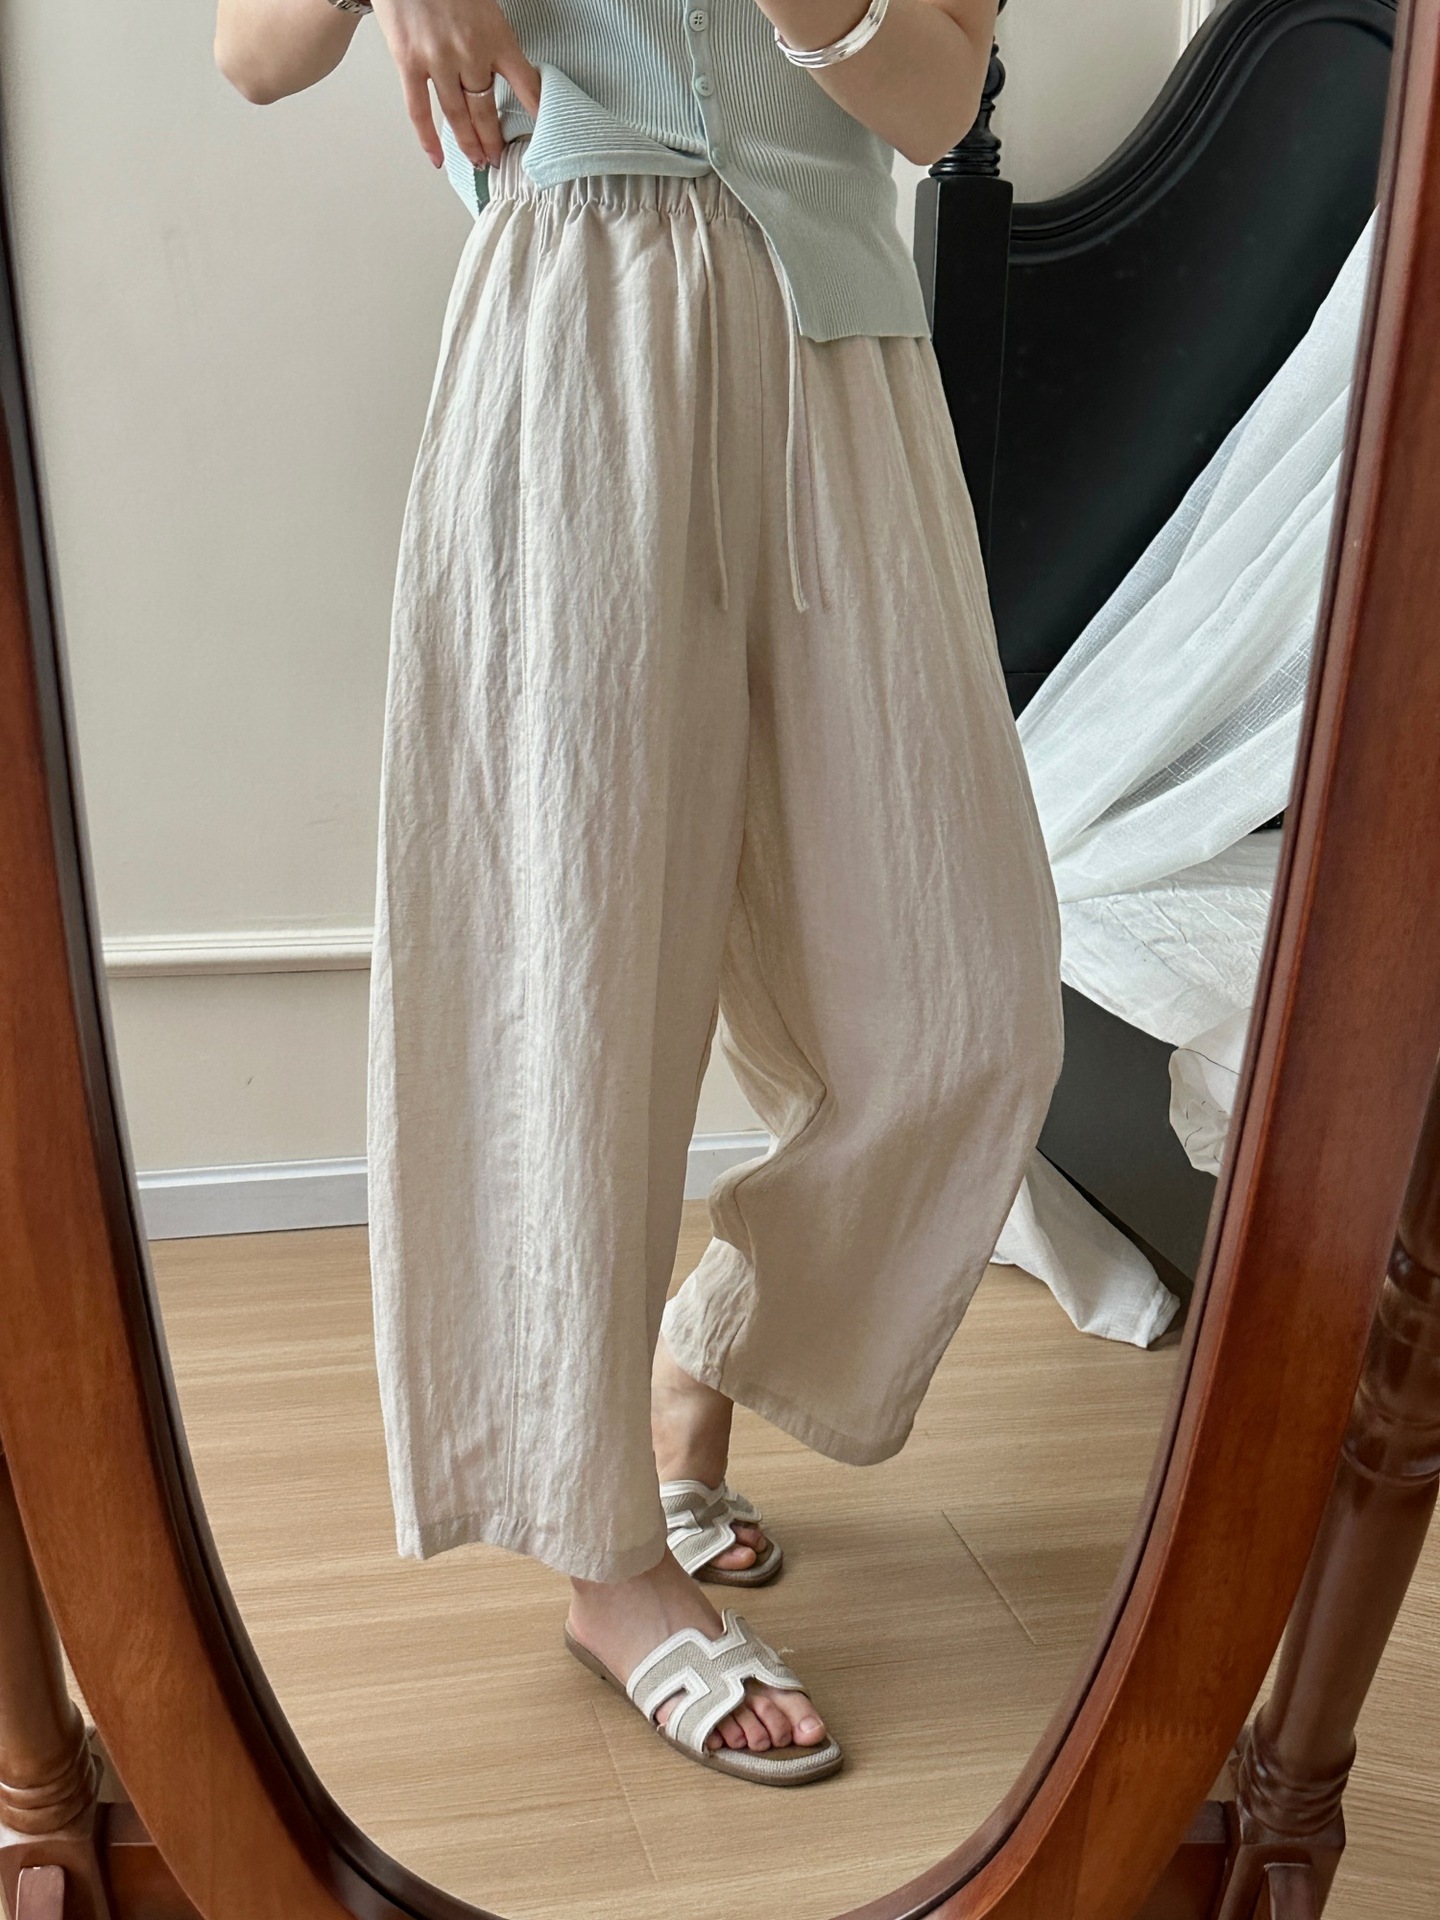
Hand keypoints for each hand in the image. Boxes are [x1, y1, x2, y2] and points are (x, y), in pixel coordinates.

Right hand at [369, 0, 540, 170]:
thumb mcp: (483, 2)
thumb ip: (491, 32)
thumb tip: (496, 59)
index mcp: (496, 35)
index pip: (526, 84)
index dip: (536, 112)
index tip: (544, 133)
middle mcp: (470, 52)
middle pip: (487, 109)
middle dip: (494, 140)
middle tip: (499, 159)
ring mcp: (438, 60)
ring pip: (458, 115)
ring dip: (469, 144)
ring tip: (477, 162)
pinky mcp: (409, 61)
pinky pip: (419, 109)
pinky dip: (428, 138)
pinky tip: (437, 158)